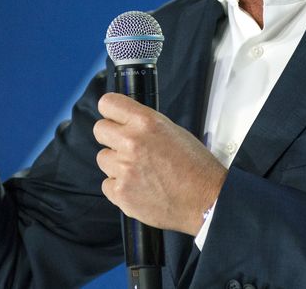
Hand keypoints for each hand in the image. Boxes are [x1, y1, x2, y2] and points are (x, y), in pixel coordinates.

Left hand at [94, 93, 226, 235]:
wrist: (205, 201)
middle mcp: (131, 142)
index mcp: (146, 122)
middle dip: (111, 137)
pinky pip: (107, 184)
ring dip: (116, 164)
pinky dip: (120, 187)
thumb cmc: (196, 167)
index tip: (113, 117)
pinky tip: (139, 188)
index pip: (108, 104)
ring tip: (140, 171)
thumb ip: (145, 126)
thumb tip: (126, 124)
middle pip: (99, 130)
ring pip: (103, 159)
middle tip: (126, 147)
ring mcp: (123, 169)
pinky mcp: (120, 193)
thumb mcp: (173, 131)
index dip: (110, 111)